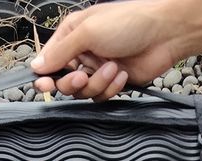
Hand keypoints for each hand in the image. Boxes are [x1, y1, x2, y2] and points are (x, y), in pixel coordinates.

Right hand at [31, 0, 181, 99]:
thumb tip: (36, 66)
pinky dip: (111, 88)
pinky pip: (100, 97)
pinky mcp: (112, 83)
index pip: (48, 61)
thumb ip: (60, 51)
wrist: (165, 33)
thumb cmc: (129, 22)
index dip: (44, 75)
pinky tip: (122, 74)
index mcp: (72, 35)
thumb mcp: (87, 31)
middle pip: (62, 81)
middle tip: (81, 77)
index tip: (43, 84)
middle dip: (71, 83)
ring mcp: (98, 69)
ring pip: (82, 92)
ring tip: (113, 68)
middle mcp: (83, 53)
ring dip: (97, 83)